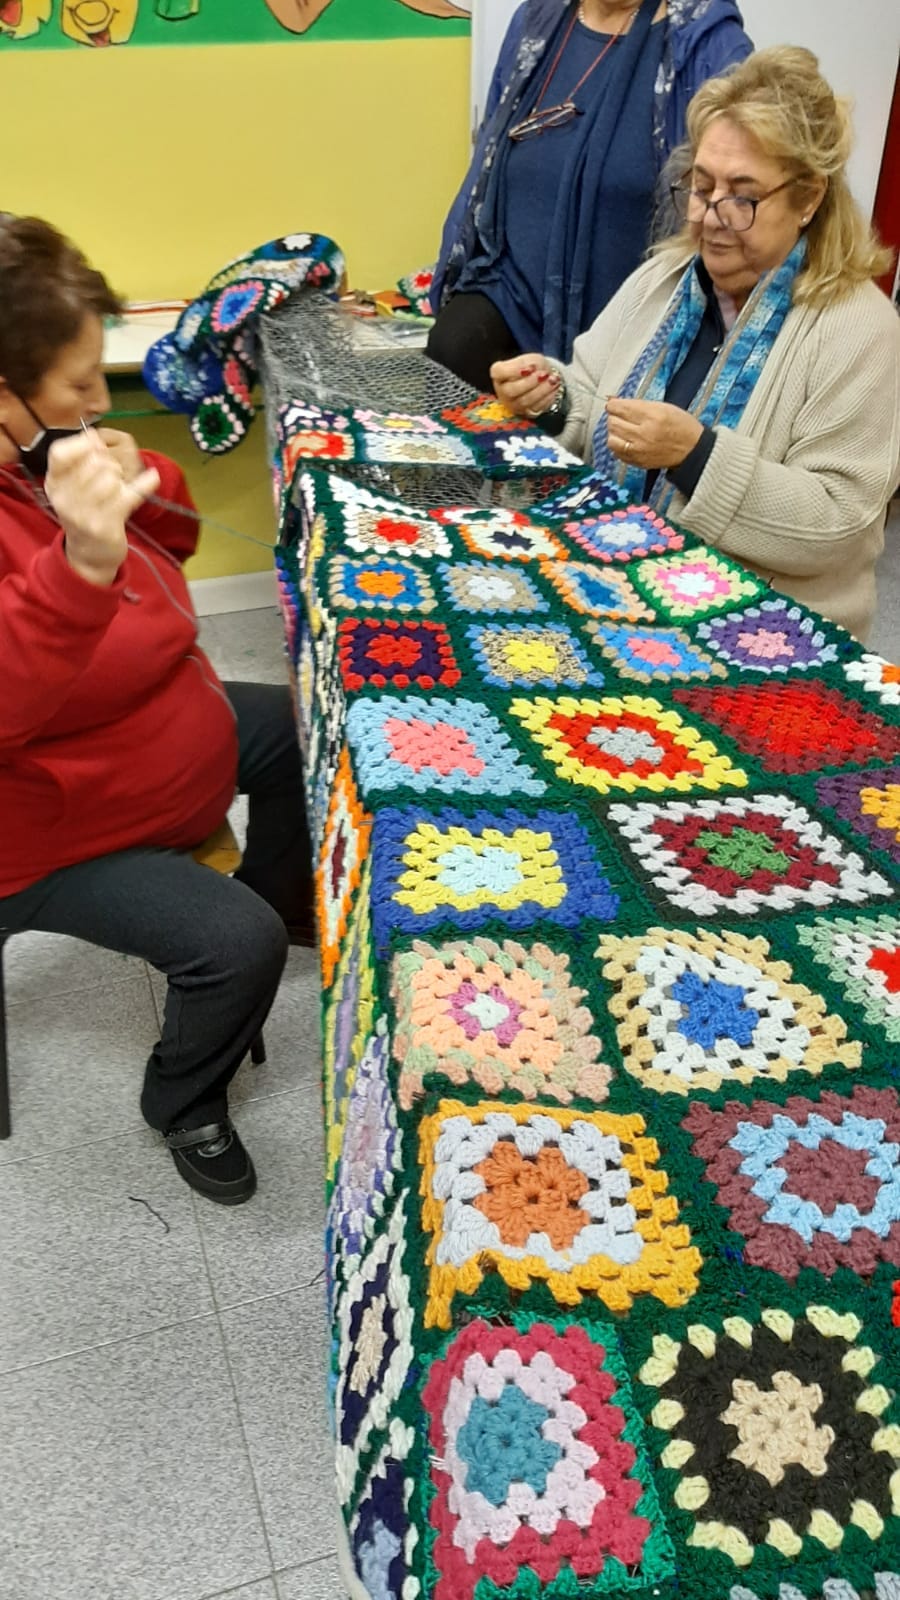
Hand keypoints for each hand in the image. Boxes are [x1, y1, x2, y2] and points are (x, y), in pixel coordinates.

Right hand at [45, 431, 159, 587]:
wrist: (90, 554)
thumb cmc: (85, 512)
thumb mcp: (72, 486)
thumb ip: (80, 461)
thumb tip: (94, 435)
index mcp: (54, 484)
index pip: (59, 453)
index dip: (82, 444)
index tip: (96, 444)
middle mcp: (65, 499)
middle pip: (93, 462)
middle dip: (109, 462)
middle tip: (113, 473)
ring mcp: (85, 515)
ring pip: (110, 477)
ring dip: (121, 478)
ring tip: (120, 486)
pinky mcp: (107, 526)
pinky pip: (130, 495)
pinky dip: (145, 484)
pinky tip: (153, 477)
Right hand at [491, 354, 561, 418]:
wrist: (538, 379)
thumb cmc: (531, 368)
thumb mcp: (530, 359)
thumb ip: (530, 363)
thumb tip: (534, 369)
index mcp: (499, 374)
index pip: (499, 372)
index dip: (515, 371)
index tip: (530, 368)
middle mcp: (502, 392)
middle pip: (511, 391)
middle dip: (529, 382)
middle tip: (543, 374)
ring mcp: (513, 405)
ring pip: (524, 402)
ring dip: (540, 391)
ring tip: (552, 380)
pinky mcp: (525, 413)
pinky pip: (535, 408)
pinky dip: (546, 398)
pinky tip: (553, 388)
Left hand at [605, 398, 702, 469]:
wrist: (692, 450)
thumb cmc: (681, 426)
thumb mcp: (663, 407)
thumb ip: (637, 404)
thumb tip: (613, 400)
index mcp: (652, 416)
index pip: (619, 408)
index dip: (614, 404)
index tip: (615, 404)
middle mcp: (643, 434)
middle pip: (612, 423)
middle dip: (614, 417)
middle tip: (622, 416)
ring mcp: (639, 450)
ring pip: (611, 439)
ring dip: (614, 432)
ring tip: (624, 429)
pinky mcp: (637, 462)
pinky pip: (616, 453)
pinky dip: (618, 445)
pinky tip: (627, 441)